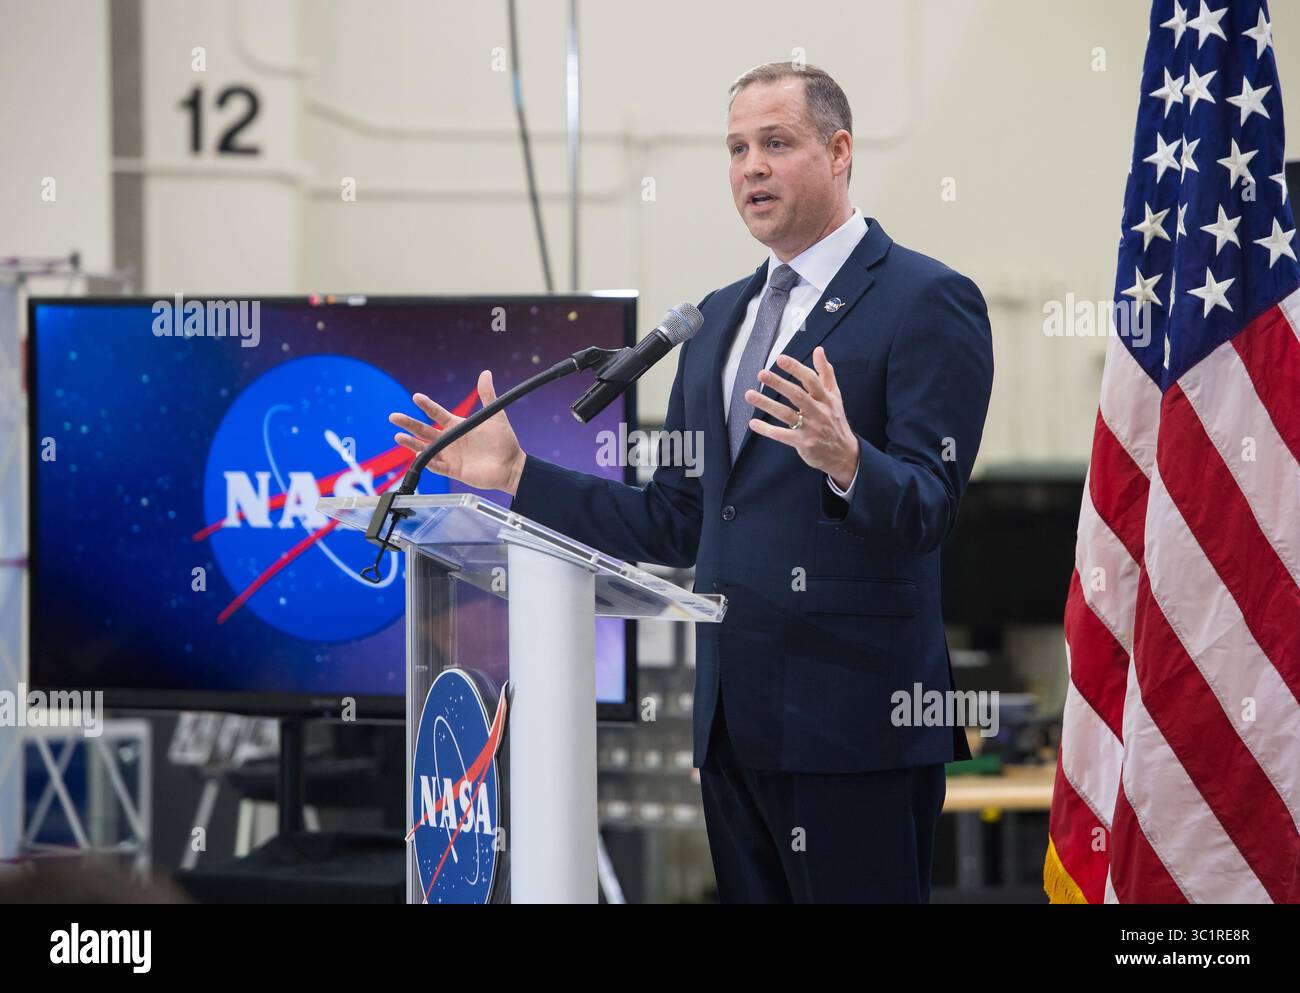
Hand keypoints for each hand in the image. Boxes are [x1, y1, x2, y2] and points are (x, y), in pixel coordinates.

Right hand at [388, 370, 527, 495]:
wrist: (512, 465)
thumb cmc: (504, 441)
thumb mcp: (495, 415)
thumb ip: (488, 395)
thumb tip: (486, 373)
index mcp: (457, 425)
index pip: (437, 414)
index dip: (427, 406)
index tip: (416, 397)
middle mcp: (451, 440)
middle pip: (425, 430)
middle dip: (409, 424)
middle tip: (394, 417)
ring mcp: (451, 455)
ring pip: (426, 448)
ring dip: (412, 443)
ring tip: (398, 437)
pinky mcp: (454, 470)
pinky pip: (438, 467)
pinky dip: (428, 462)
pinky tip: (418, 456)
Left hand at [745, 346, 859, 488]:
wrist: (844, 453)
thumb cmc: (836, 421)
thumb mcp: (835, 396)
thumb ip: (826, 373)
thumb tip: (819, 350)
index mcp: (826, 398)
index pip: (810, 380)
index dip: (795, 368)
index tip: (781, 359)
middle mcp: (818, 411)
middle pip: (797, 395)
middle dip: (779, 384)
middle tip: (762, 374)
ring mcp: (810, 428)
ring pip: (786, 414)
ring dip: (766, 404)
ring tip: (749, 394)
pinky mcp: (803, 443)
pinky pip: (782, 435)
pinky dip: (767, 429)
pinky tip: (753, 423)